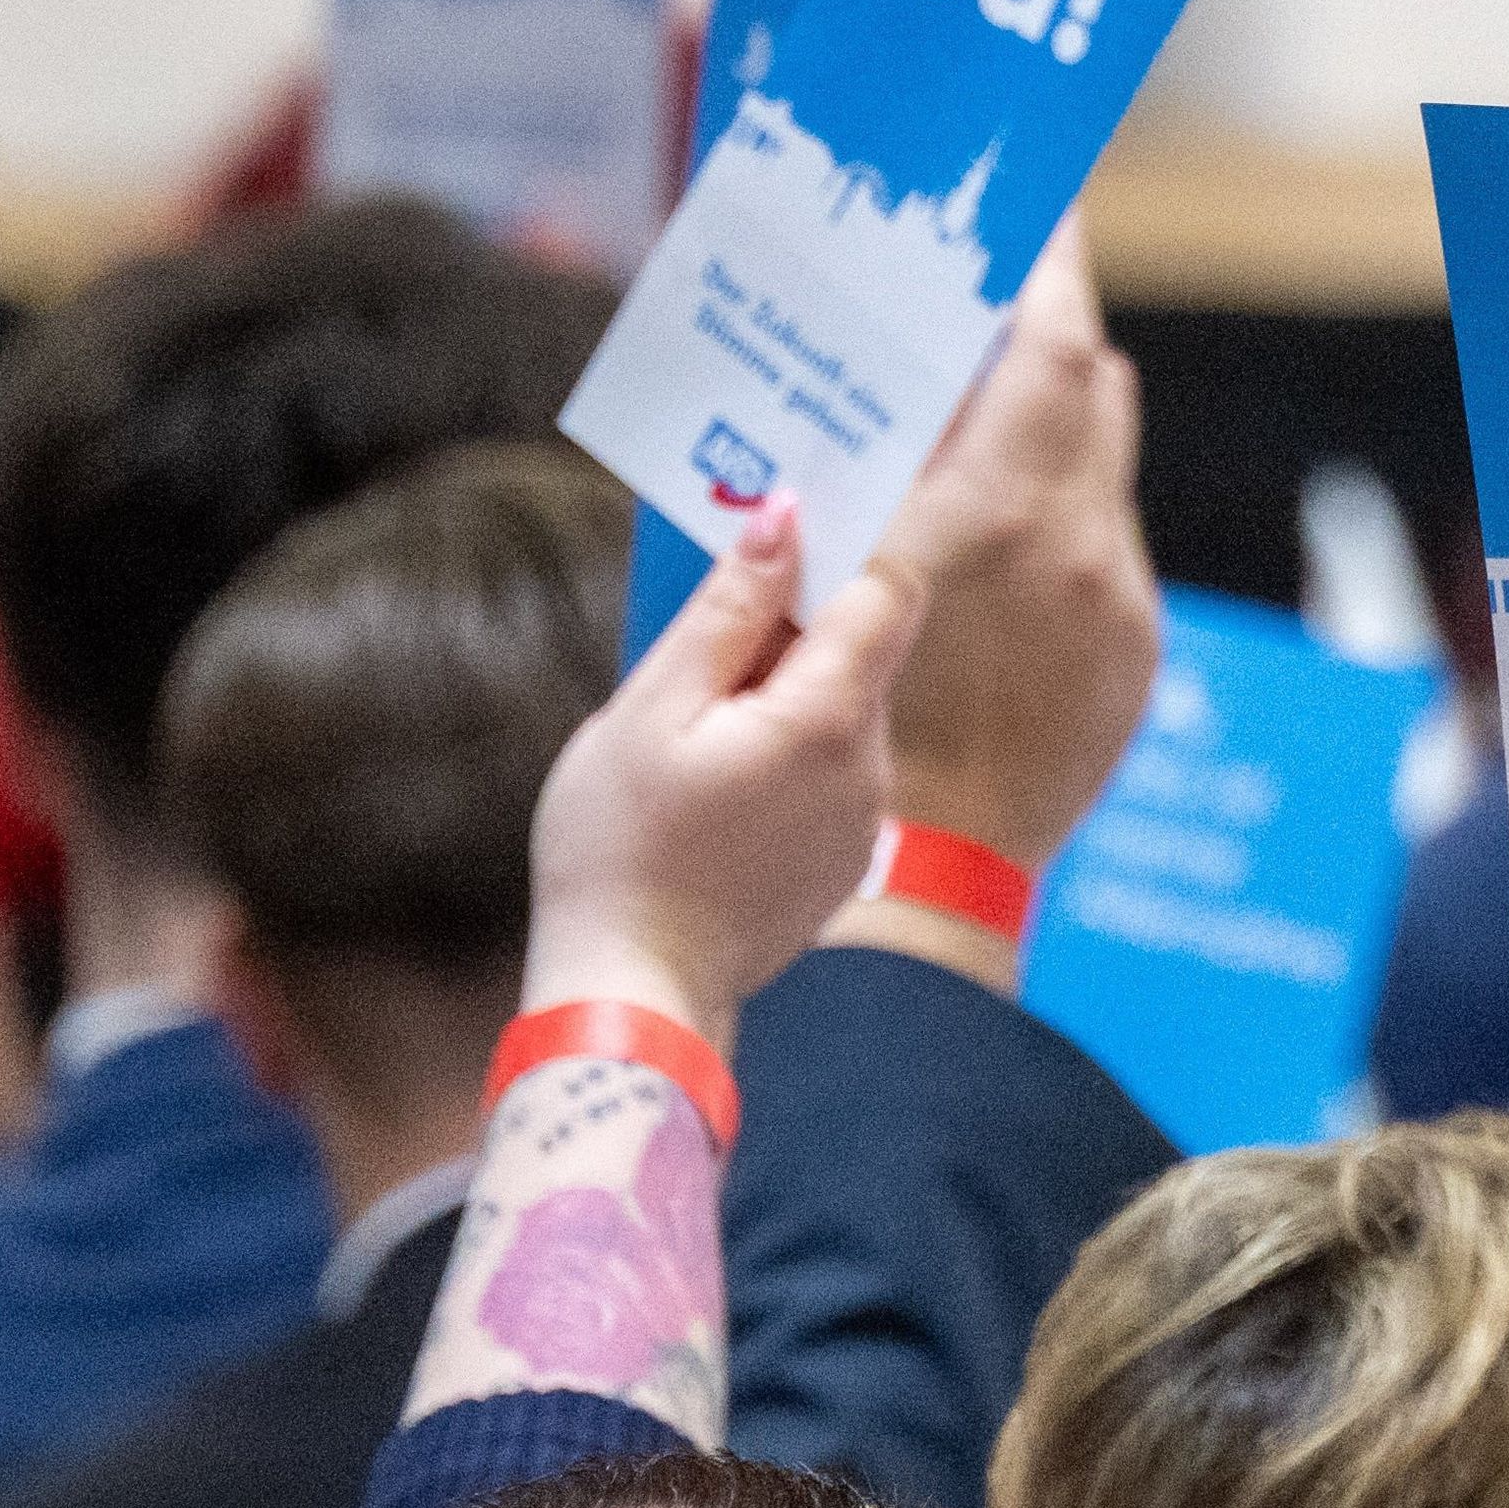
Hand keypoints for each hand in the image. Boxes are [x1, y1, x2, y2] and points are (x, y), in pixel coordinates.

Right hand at [525, 502, 922, 1033]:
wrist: (633, 991)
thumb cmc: (620, 846)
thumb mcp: (652, 707)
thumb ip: (729, 608)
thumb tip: (783, 516)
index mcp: (828, 717)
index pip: (888, 587)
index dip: (835, 553)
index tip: (771, 551)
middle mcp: (869, 765)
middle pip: (862, 648)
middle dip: (792, 633)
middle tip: (701, 659)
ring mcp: (865, 818)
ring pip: (844, 710)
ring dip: (785, 698)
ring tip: (697, 741)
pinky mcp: (847, 857)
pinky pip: (834, 771)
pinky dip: (789, 757)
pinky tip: (720, 793)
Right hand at [872, 221, 1159, 867]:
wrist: (922, 874)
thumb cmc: (840, 723)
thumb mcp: (836, 572)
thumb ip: (872, 464)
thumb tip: (899, 368)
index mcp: (995, 513)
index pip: (1050, 343)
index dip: (1049, 266)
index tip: (1042, 213)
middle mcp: (1076, 545)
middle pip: (1090, 388)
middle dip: (1047, 336)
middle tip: (996, 299)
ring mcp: (1117, 602)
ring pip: (1104, 466)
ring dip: (1054, 429)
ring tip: (986, 417)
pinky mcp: (1135, 654)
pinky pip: (1107, 547)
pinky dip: (1063, 517)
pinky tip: (1002, 539)